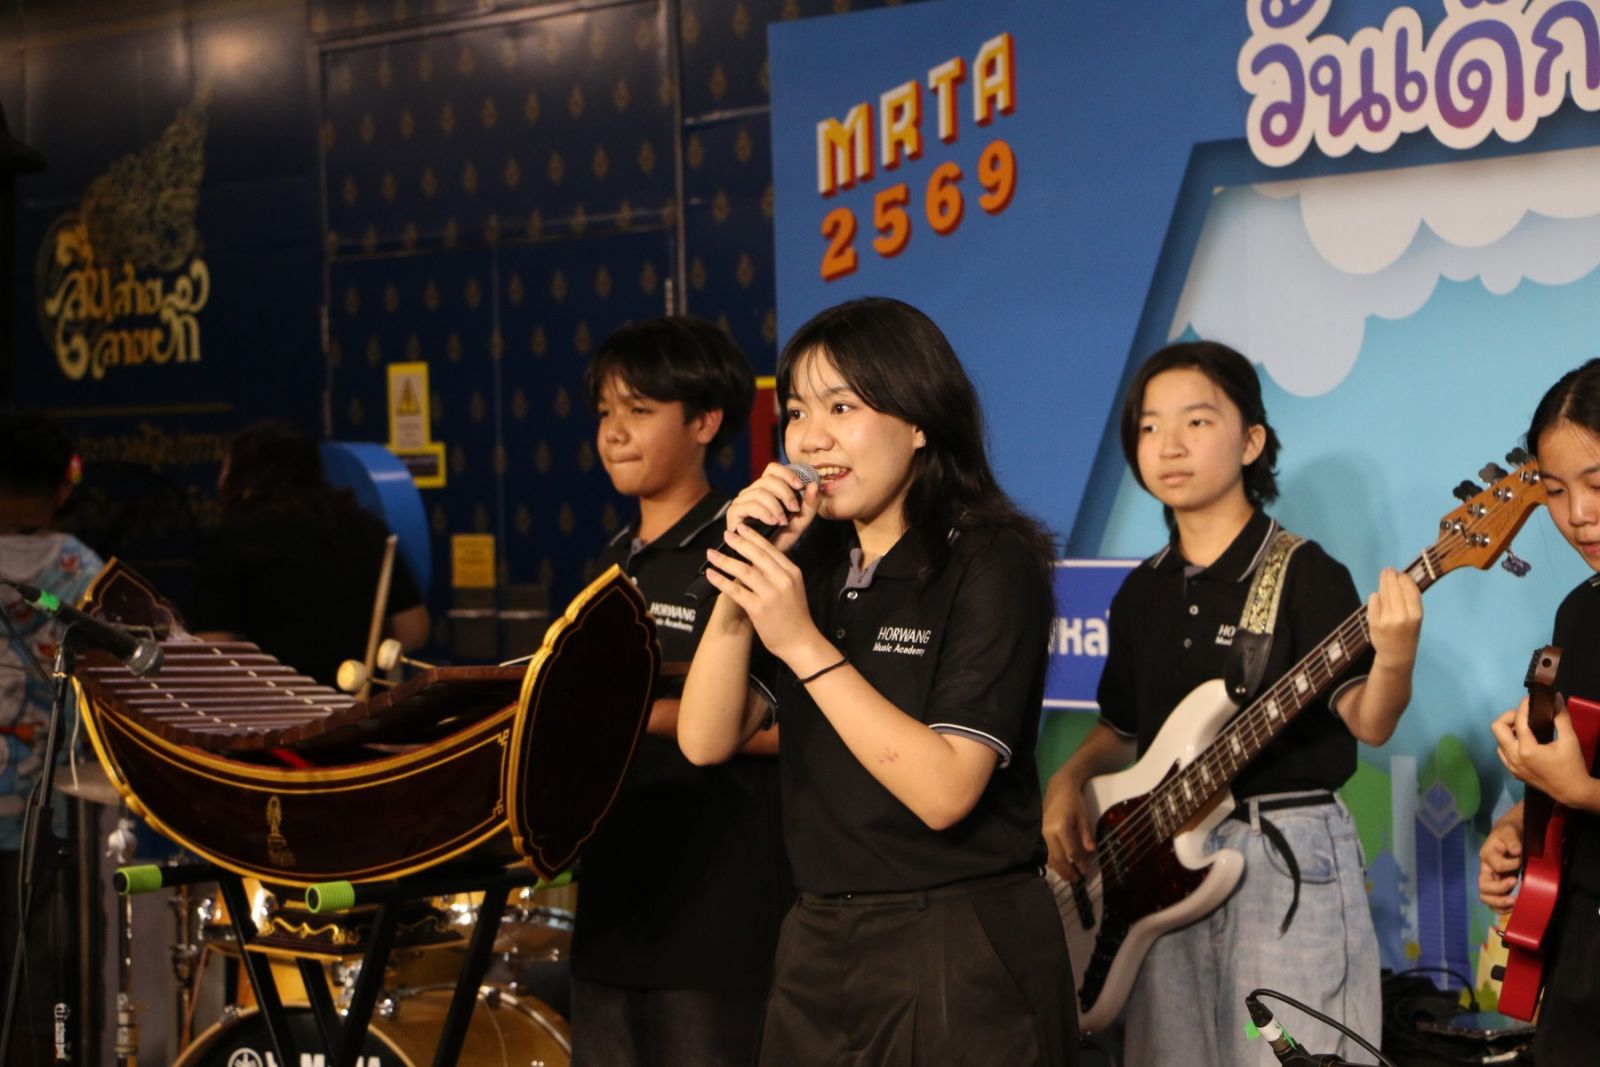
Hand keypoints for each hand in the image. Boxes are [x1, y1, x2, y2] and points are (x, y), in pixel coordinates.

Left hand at [703, 523, 826, 665]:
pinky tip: (711, 574)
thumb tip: (755, 559)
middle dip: (738, 542)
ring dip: (724, 560)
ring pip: (744, 571)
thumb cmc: (794, 615)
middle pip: (756, 555)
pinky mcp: (759, 609)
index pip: (770, 549)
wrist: (799, 641)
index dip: (753, 537)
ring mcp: (770, 594)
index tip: (740, 528)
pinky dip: (721, 581)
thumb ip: (777, 572)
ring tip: (711, 554)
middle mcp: (782, 580)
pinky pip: (736, 591)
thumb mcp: (793, 587)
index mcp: (792, 572)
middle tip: (725, 534)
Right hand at [724, 463, 820, 554]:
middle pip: (768, 479)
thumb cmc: (783, 537)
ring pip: (760, 492)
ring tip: (782, 521)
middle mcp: (753, 491)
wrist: (768, 558)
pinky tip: (772, 522)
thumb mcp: (802, 520)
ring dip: (776, 506)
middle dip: (785, 493)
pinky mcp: (734, 512)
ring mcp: (742, 500)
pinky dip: (764, 512)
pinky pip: (749, 504)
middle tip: (794, 509)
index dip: (787, 473)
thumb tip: (814, 485)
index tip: (800, 486)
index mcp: (768, 488)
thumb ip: (811, 503)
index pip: (773, 468)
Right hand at [1042, 770, 1097, 881]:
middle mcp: (1049, 832)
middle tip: (1076, 880)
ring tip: (1068, 877)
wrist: (1059, 787)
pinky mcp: (1041, 832)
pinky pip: (1045, 850)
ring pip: (1049, 856)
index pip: (1071, 851)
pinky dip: (1052, 861)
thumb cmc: (1074, 801)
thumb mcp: (1084, 816)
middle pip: (1057, 858)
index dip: (1080, 863)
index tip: (1086, 871)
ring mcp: (1042, 832)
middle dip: (1067, 871)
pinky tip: (1059, 866)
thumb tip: (1091, 852)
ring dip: (1059, 869)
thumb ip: (1086, 835)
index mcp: (1061, 827)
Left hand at [1367, 567, 1421, 670]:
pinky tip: (1377, 594)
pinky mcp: (1374, 623)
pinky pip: (1373, 602)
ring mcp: (1386, 620)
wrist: (1397, 656)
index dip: (1404, 580)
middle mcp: (1402, 616)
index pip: (1410, 591)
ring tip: (1384, 575)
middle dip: (1391, 577)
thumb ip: (1410, 601)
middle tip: (1388, 569)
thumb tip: (1401, 579)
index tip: (1401, 574)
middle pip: (1395, 590)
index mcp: (1416, 615)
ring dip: (1383, 583)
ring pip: (1383, 594)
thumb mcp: (1416, 618)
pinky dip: (1375, 597)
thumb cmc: (1408, 634)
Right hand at [1478, 806, 1522, 912]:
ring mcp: (1491, 880)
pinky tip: (1513, 907)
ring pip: (1486, 898)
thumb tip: (1516, 852)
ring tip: (1515, 902)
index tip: (1521, 861)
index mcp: (1487, 854)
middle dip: (1500, 891)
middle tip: (1515, 885)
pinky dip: (1501, 909)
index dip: (1510, 865)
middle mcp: (1486, 869)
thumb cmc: (1508, 832)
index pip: (1496, 865)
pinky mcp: (1498, 887)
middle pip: (1483, 887)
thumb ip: (1512, 839)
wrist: (1508, 836)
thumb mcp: (1509, 830)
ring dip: (1499, 903)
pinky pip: (1494, 903)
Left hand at [1493, 697, 1599, 809]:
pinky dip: (1509, 743)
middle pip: (1497, 728)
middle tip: (1525, 716)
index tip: (1530, 700)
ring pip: (1498, 740)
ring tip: (1525, 728)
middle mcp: (1514, 758)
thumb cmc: (1572, 766)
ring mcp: (1511, 766)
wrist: (1572, 792)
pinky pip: (1503, 752)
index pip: (1519, 721)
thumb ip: (1561, 717)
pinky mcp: (1513, 772)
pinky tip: (1523, 741)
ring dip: (1508, 731)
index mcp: (1527, 750)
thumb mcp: (1570, 740)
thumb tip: (1556, 698)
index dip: (1524, 706)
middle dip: (1509, 717)